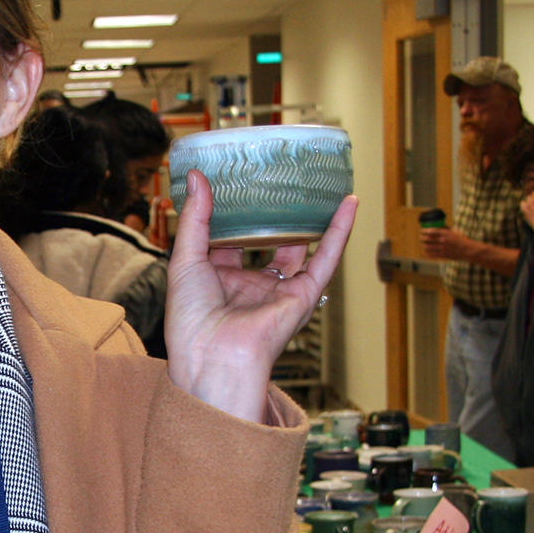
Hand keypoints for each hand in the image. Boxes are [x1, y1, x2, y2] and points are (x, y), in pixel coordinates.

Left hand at [165, 170, 356, 422]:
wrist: (213, 355)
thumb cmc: (192, 320)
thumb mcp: (185, 259)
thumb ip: (195, 218)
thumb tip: (197, 177)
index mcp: (220, 280)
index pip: (229, 241)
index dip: (232, 216)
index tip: (234, 183)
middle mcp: (251, 285)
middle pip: (267, 243)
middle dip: (272, 217)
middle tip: (277, 181)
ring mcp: (278, 291)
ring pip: (299, 248)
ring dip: (310, 220)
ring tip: (317, 187)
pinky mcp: (302, 297)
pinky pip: (326, 260)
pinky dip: (340, 232)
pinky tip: (348, 204)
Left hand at [419, 226, 475, 260]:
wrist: (468, 250)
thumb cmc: (462, 239)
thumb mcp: (454, 231)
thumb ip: (446, 229)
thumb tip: (438, 225)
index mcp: (446, 233)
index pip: (431, 231)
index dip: (424, 231)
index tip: (421, 230)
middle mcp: (443, 241)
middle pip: (428, 239)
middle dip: (422, 238)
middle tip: (421, 237)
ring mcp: (443, 249)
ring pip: (428, 247)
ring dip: (423, 245)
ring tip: (423, 244)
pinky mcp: (443, 255)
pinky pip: (431, 255)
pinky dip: (426, 253)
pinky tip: (425, 251)